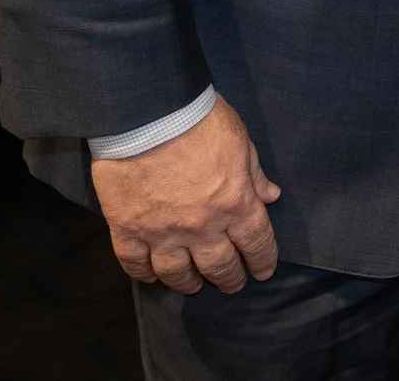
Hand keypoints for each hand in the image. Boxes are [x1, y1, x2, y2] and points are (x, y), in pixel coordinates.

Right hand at [89, 96, 282, 293]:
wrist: (148, 114)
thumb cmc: (200, 120)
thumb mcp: (240, 141)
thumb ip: (254, 174)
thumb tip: (270, 196)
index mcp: (236, 203)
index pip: (257, 243)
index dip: (262, 261)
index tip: (263, 271)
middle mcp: (202, 227)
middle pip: (219, 266)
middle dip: (229, 279)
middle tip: (231, 284)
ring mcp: (163, 232)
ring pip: (177, 273)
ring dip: (188, 283)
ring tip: (193, 285)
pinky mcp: (128, 229)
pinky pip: (135, 263)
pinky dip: (143, 273)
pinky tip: (150, 275)